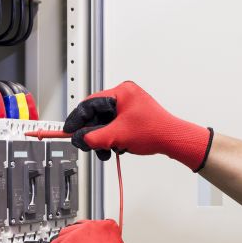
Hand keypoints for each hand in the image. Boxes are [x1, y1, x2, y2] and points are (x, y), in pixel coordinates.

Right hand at [63, 81, 212, 170]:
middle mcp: (124, 95)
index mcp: (121, 92)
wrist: (173, 139)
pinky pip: (113, 125)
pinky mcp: (132, 116)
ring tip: (108, 150)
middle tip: (89, 145)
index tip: (68, 130)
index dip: (77, 119)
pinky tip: (117, 147)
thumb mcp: (117, 136)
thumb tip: (78, 139)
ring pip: (104, 122)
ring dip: (102, 138)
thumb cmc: (154, 131)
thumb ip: (93, 137)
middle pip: (96, 114)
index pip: (90, 104)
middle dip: (93, 132)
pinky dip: (111, 137)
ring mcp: (129, 105)